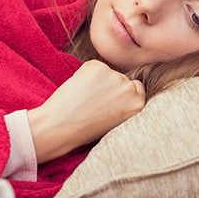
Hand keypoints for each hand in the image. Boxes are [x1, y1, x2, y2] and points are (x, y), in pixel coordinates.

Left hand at [27, 60, 144, 162]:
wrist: (60, 127)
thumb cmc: (84, 131)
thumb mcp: (115, 123)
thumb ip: (124, 105)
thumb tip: (121, 89)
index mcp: (138, 104)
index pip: (137, 89)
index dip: (121, 94)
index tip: (111, 101)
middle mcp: (130, 88)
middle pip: (122, 79)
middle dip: (110, 87)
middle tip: (94, 102)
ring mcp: (114, 75)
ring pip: (107, 73)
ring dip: (97, 81)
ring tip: (83, 99)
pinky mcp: (97, 66)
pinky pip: (93, 67)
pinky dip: (85, 75)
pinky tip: (77, 90)